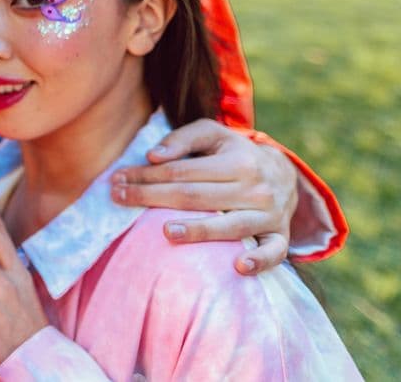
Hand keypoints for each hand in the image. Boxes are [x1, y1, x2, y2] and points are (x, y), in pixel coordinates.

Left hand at [110, 118, 296, 274]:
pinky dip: (259, 261)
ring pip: (230, 226)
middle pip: (196, 197)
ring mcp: (269, 215)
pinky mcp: (279, 236)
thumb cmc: (234, 153)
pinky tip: (238, 266)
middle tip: (119, 199)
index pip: (182, 171)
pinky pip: (274, 252)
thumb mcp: (212, 135)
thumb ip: (182, 139)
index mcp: (236, 162)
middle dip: (152, 198)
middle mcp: (254, 189)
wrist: (284, 175)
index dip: (146, 176)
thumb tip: (153, 156)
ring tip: (165, 232)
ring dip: (197, 231)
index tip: (117, 180)